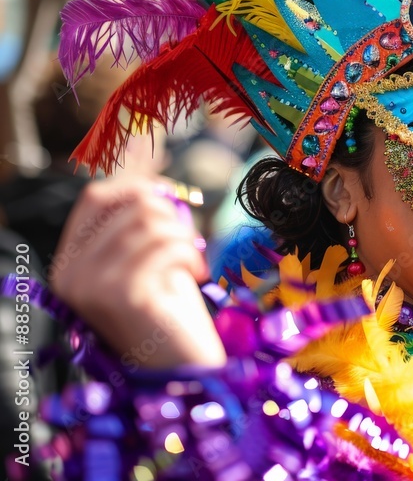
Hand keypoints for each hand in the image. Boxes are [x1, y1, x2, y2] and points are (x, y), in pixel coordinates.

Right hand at [50, 177, 225, 368]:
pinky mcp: (122, 296)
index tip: (173, 199)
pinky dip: (191, 255)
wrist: (182, 371)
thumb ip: (143, 226)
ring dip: (184, 237)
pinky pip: (165, 247)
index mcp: (70, 264)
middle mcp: (70, 275)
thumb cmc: (169, 316)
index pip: (96, 198)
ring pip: (149, 221)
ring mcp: (91, 286)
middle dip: (171, 215)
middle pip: (128, 204)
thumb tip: (159, 184)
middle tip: (191, 243)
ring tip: (194, 263)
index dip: (139, 188)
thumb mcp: (149, 262)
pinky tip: (198, 275)